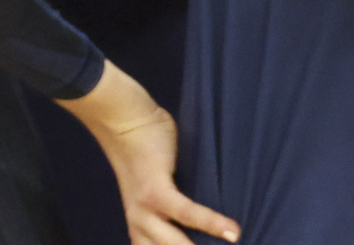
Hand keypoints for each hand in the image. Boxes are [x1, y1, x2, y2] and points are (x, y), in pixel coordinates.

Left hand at [62, 62, 239, 243]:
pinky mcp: (154, 191)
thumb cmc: (145, 147)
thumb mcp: (155, 185)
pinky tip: (232, 231)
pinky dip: (210, 224)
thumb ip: (174, 199)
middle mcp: (138, 224)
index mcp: (139, 224)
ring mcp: (144, 209)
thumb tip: (212, 199)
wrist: (122, 120)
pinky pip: (185, 213)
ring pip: (173, 243)